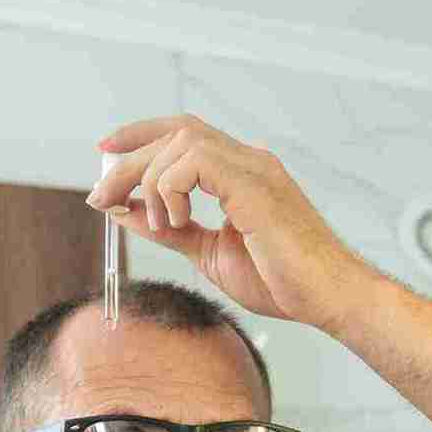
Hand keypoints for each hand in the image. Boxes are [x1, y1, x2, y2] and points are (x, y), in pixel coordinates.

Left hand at [89, 114, 378, 332]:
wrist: (328, 299)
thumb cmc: (284, 281)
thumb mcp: (209, 253)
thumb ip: (170, 230)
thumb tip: (126, 212)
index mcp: (242, 173)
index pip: (183, 133)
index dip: (139, 136)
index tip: (105, 155)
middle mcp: (249, 160)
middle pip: (173, 133)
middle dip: (128, 161)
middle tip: (103, 197)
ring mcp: (255, 168)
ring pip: (179, 143)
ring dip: (151, 181)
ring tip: (163, 224)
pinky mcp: (255, 184)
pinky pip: (194, 163)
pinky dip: (171, 190)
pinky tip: (179, 221)